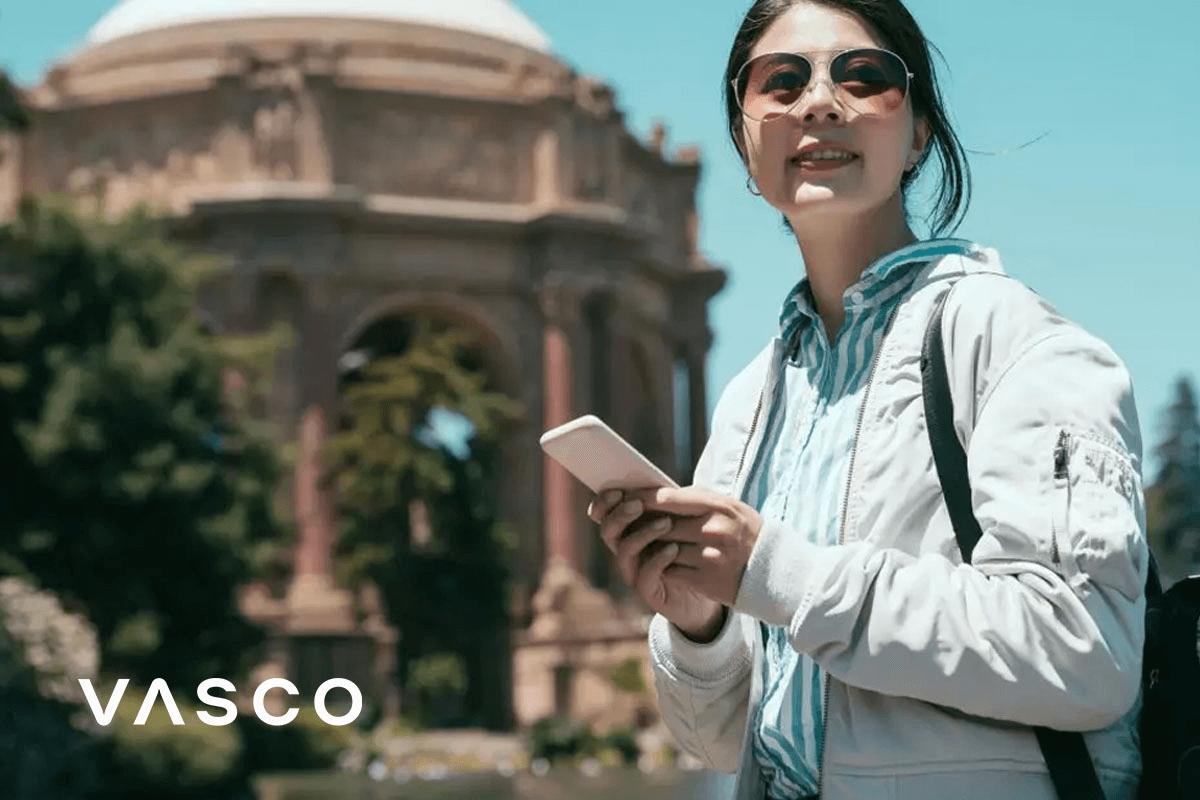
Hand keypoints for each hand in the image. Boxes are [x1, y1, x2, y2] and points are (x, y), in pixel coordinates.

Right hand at [588, 489, 724, 639]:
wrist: (711, 586)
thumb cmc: (694, 547)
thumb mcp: (682, 519)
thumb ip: (668, 504)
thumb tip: (662, 483)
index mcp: (628, 529)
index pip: (604, 514)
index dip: (603, 503)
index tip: (616, 491)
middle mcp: (625, 550)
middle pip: (608, 531)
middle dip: (619, 516)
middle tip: (637, 505)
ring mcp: (634, 572)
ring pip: (624, 551)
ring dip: (642, 533)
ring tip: (666, 522)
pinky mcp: (649, 592)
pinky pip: (644, 575)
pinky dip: (658, 559)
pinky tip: (675, 548)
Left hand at [634, 486, 761, 607]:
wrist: (776, 572)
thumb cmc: (747, 533)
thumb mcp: (730, 508)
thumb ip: (698, 499)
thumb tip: (661, 493)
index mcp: (719, 506)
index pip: (669, 499)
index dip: (644, 499)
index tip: (628, 499)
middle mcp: (714, 530)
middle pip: (661, 525)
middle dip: (642, 525)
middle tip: (627, 524)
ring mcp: (710, 556)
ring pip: (663, 549)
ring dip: (651, 547)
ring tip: (643, 543)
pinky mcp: (706, 580)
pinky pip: (671, 571)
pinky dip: (661, 566)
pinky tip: (659, 562)